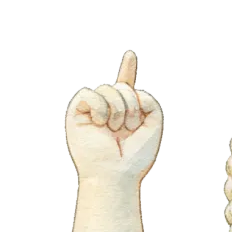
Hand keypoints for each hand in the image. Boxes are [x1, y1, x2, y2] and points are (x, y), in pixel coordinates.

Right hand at [65, 51, 162, 181]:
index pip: (126, 88)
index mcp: (126, 114)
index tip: (131, 56)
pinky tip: (101, 124)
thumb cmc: (134, 158)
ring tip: (116, 131)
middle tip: (128, 129)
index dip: (128, 71)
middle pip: (122, 87)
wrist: (116, 176)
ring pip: (108, 90)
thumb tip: (129, 87)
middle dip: (131, 107)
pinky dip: (99, 108)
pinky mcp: (78, 114)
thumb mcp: (154, 126)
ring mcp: (93, 112)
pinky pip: (90, 94)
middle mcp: (109, 111)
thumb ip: (150, 101)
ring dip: (119, 111)